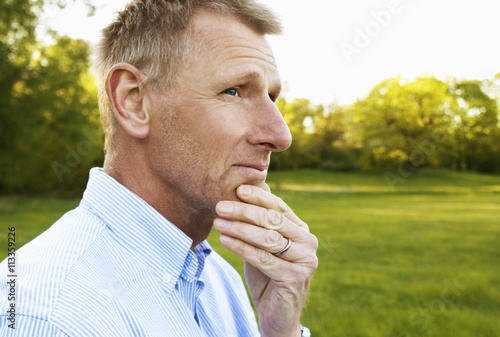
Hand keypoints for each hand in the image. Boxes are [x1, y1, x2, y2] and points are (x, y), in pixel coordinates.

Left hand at [214, 184, 317, 336]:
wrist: (276, 313)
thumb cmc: (267, 276)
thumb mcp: (262, 245)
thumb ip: (259, 222)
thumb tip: (251, 188)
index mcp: (301, 230)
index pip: (279, 207)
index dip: (259, 197)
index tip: (237, 189)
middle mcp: (308, 242)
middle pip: (273, 221)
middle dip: (244, 211)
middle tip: (220, 206)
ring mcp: (305, 261)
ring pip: (268, 239)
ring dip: (239, 228)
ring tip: (218, 222)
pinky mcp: (295, 278)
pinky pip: (263, 259)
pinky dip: (242, 248)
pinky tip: (225, 240)